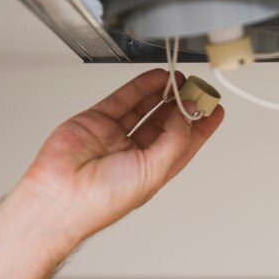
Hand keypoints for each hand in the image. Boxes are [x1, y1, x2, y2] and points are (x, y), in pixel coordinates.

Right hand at [18, 68, 224, 240]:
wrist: (63, 195)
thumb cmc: (103, 200)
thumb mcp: (153, 171)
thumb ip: (174, 140)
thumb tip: (187, 115)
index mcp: (153, 171)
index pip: (184, 145)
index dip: (201, 127)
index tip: (215, 110)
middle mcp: (136, 153)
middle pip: (167, 123)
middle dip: (185, 106)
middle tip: (199, 89)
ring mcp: (116, 136)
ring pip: (146, 108)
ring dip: (165, 93)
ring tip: (182, 80)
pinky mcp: (98, 121)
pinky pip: (124, 98)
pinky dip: (142, 86)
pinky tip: (159, 78)